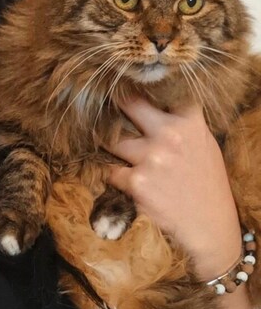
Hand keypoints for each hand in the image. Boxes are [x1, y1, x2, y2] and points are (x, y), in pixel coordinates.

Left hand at [106, 97, 241, 280]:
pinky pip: (110, 171)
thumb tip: (155, 104)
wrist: (209, 226)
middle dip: (114, 103)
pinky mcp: (136, 183)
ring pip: (112, 140)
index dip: (141, 86)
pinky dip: (112, 175)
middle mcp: (170, 135)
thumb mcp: (203, 145)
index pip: (162, 91)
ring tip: (105, 147)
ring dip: (107, 145)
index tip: (126, 82)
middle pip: (129, 104)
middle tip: (99, 103)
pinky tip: (121, 179)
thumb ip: (182, 124)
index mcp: (190, 122)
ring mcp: (151, 158)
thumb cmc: (205, 184)